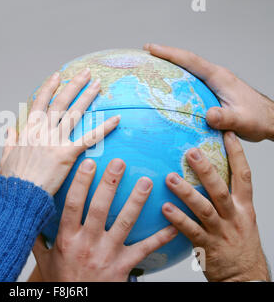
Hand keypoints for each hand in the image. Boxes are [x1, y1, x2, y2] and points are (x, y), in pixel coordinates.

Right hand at [0, 69, 119, 194]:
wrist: (20, 194)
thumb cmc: (13, 180)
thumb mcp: (6, 158)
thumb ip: (9, 141)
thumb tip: (10, 129)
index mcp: (28, 131)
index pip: (40, 103)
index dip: (49, 88)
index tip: (57, 76)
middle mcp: (42, 131)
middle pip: (60, 102)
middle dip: (74, 85)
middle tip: (86, 73)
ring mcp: (55, 140)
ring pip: (74, 113)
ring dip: (87, 97)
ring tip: (98, 85)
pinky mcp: (67, 154)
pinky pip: (89, 138)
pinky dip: (103, 128)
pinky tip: (116, 119)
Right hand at [32, 158, 177, 280]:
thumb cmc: (62, 281)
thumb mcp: (44, 260)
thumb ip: (38, 237)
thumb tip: (30, 218)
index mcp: (67, 238)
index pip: (73, 205)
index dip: (80, 183)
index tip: (88, 163)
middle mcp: (87, 243)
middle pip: (100, 208)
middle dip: (110, 183)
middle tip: (119, 163)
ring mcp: (107, 254)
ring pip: (124, 223)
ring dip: (136, 201)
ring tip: (146, 182)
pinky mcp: (123, 266)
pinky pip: (144, 249)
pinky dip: (160, 237)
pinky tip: (173, 225)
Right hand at [144, 43, 273, 141]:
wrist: (270, 119)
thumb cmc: (258, 118)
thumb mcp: (242, 120)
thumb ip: (226, 118)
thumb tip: (209, 115)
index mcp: (219, 77)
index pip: (190, 61)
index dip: (169, 54)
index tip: (151, 48)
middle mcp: (215, 76)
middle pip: (186, 60)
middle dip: (165, 54)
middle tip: (145, 52)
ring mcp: (214, 82)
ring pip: (188, 69)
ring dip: (170, 65)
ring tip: (152, 66)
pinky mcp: (213, 91)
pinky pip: (191, 80)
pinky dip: (177, 78)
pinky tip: (168, 85)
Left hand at [162, 131, 269, 281]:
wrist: (245, 276)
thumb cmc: (238, 243)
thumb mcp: (240, 217)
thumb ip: (224, 197)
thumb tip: (206, 173)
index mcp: (244, 206)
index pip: (244, 175)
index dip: (237, 154)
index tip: (227, 135)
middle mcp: (234, 216)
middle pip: (220, 189)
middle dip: (206, 170)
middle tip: (191, 152)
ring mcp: (221, 231)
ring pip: (204, 208)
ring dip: (186, 192)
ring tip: (169, 178)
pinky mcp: (207, 246)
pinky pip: (190, 230)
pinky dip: (178, 219)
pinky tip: (165, 208)